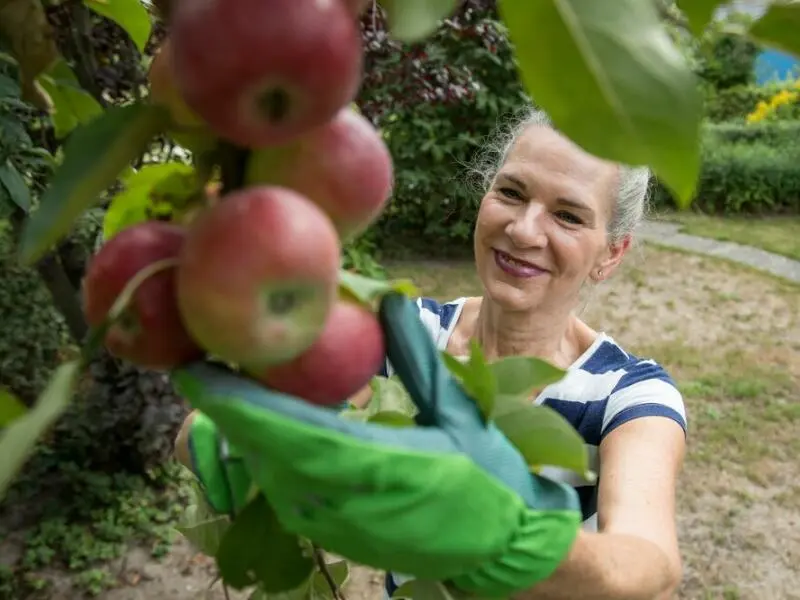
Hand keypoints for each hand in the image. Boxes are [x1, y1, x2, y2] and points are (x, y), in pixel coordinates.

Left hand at [173, 293, 581, 596]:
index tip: (196, 369)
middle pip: (263, 450)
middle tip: (198, 359)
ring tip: (220, 383)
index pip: (290, 431)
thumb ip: (418, 359)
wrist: (497, 548)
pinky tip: (258, 423)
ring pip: (266, 471)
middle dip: (225, 407)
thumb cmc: (487, 478)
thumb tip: (390, 300)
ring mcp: (331, 523)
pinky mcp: (330, 533)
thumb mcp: (458, 413)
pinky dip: (263, 451)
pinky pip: (281, 488)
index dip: (237, 403)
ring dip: (240, 428)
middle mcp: (342, 500)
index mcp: (378, 466)